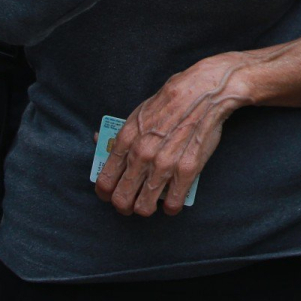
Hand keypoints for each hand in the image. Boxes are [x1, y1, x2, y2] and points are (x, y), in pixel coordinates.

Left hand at [94, 52, 251, 215]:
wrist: (203, 92)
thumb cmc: (170, 101)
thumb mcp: (138, 113)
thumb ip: (121, 134)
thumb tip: (97, 140)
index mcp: (126, 140)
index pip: (104, 181)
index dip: (106, 193)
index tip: (111, 194)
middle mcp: (142, 155)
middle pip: (121, 200)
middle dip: (124, 206)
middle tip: (131, 203)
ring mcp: (164, 164)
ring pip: (144, 207)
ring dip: (145, 209)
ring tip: (151, 204)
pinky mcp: (187, 170)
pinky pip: (172, 203)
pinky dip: (170, 207)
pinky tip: (172, 202)